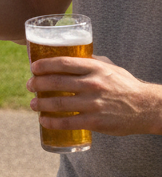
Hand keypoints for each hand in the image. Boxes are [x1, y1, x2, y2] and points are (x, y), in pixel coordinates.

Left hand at [27, 54, 161, 135]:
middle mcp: (92, 83)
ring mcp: (94, 103)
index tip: (33, 68)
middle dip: (38, 84)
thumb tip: (69, 54)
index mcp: (94, 67)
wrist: (146, 107)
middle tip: (29, 85)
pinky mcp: (96, 121)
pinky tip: (44, 121)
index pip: (63, 62)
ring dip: (42, 104)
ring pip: (60, 103)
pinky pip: (69, 122)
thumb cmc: (125, 84)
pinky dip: (53, 122)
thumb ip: (89, 61)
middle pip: (57, 82)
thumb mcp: (108, 66)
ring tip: (33, 104)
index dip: (44, 65)